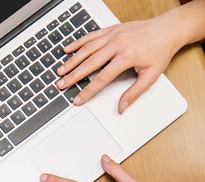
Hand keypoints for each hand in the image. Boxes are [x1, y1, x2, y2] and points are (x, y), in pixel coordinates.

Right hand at [55, 12, 182, 111]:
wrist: (167, 29)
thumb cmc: (160, 51)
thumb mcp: (150, 76)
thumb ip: (134, 93)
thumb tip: (122, 107)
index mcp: (126, 56)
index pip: (101, 78)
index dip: (88, 91)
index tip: (78, 99)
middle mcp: (117, 44)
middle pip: (89, 63)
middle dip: (73, 76)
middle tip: (61, 85)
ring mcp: (113, 35)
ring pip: (87, 49)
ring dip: (72, 60)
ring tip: (60, 70)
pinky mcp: (111, 29)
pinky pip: (91, 35)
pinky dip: (78, 42)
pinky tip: (68, 49)